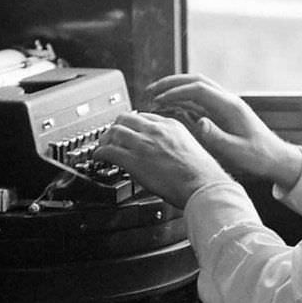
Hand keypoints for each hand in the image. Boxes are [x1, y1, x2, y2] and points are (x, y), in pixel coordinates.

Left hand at [93, 111, 231, 208]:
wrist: (203, 185)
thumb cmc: (203, 174)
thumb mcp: (192, 148)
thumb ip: (177, 145)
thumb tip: (170, 154)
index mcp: (172, 125)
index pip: (144, 117)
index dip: (133, 124)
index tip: (130, 131)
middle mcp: (156, 130)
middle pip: (126, 118)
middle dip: (116, 126)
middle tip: (111, 136)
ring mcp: (144, 144)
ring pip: (114, 132)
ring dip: (105, 139)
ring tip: (102, 146)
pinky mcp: (134, 160)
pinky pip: (109, 151)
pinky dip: (100, 153)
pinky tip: (99, 158)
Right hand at [146, 74, 301, 188]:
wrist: (276, 158)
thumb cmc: (259, 157)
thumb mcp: (237, 151)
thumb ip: (217, 137)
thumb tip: (198, 122)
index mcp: (230, 107)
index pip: (198, 89)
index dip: (176, 92)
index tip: (158, 100)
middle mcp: (227, 100)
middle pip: (195, 81)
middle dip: (171, 83)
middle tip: (150, 91)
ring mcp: (225, 104)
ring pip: (197, 86)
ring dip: (175, 88)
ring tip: (155, 96)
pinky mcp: (223, 111)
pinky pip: (199, 98)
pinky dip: (182, 98)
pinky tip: (170, 106)